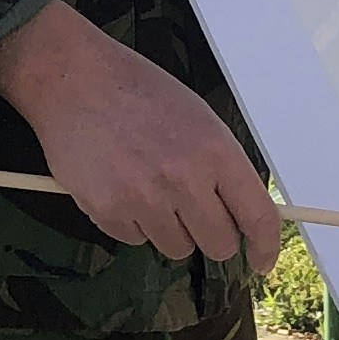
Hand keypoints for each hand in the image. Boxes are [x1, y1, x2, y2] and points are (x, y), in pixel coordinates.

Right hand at [0, 0, 283, 277]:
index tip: (261, 260)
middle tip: (194, 214)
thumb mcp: (197, 117)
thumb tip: (241, 213)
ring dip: (168, 228)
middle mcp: (183, 178)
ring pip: (176, 248)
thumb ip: (221, 166)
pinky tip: (119, 185)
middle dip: (211, 236)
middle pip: (219, 244)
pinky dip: (131, 222)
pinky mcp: (108, 210)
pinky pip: (134, 240)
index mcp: (214, 150)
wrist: (73, 79)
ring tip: (147, 186)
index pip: (257, 217)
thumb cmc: (137, 91)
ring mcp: (144, 198)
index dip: (264, 247)